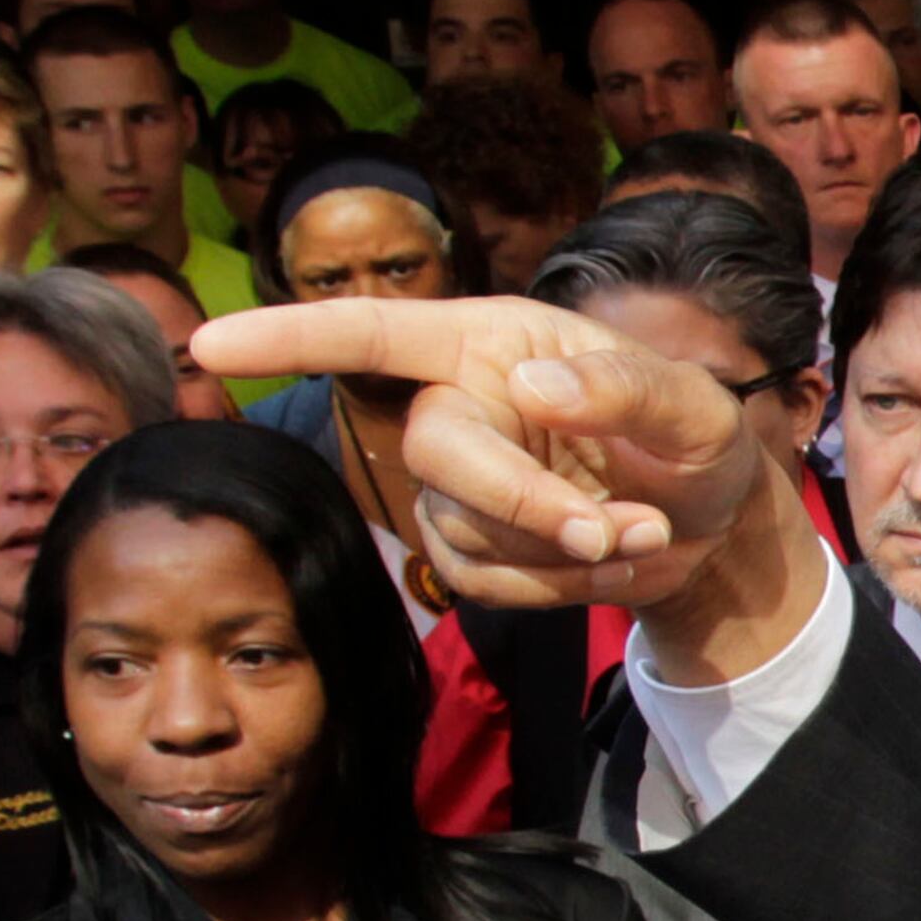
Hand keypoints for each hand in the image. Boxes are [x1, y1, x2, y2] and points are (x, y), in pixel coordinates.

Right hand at [189, 296, 817, 681]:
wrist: (712, 519)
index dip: (290, 334)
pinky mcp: (471, 549)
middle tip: (615, 527)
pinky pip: (483, 584)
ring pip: (464, 530)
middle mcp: (458, 403)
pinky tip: (612, 564)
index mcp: (493, 341)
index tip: (208, 340)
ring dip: (562, 551)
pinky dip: (557, 587)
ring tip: (644, 532)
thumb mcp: (693, 404)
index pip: (375, 333)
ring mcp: (456, 484)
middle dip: (522, 501)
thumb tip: (530, 386)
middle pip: (432, 454)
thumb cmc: (694, 436)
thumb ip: (626, 386)